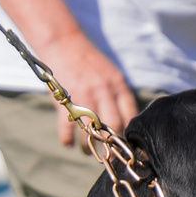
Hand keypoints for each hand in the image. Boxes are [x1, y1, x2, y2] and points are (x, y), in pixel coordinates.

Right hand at [44, 31, 138, 147]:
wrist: (65, 43)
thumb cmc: (89, 60)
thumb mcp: (111, 73)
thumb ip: (118, 93)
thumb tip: (125, 119)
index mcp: (118, 85)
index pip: (131, 114)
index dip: (129, 132)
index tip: (126, 144)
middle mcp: (104, 91)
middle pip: (114, 125)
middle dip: (112, 143)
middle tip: (109, 153)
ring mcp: (84, 95)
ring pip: (92, 130)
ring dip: (90, 146)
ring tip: (88, 152)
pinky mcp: (65, 99)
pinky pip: (68, 126)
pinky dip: (68, 139)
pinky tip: (69, 145)